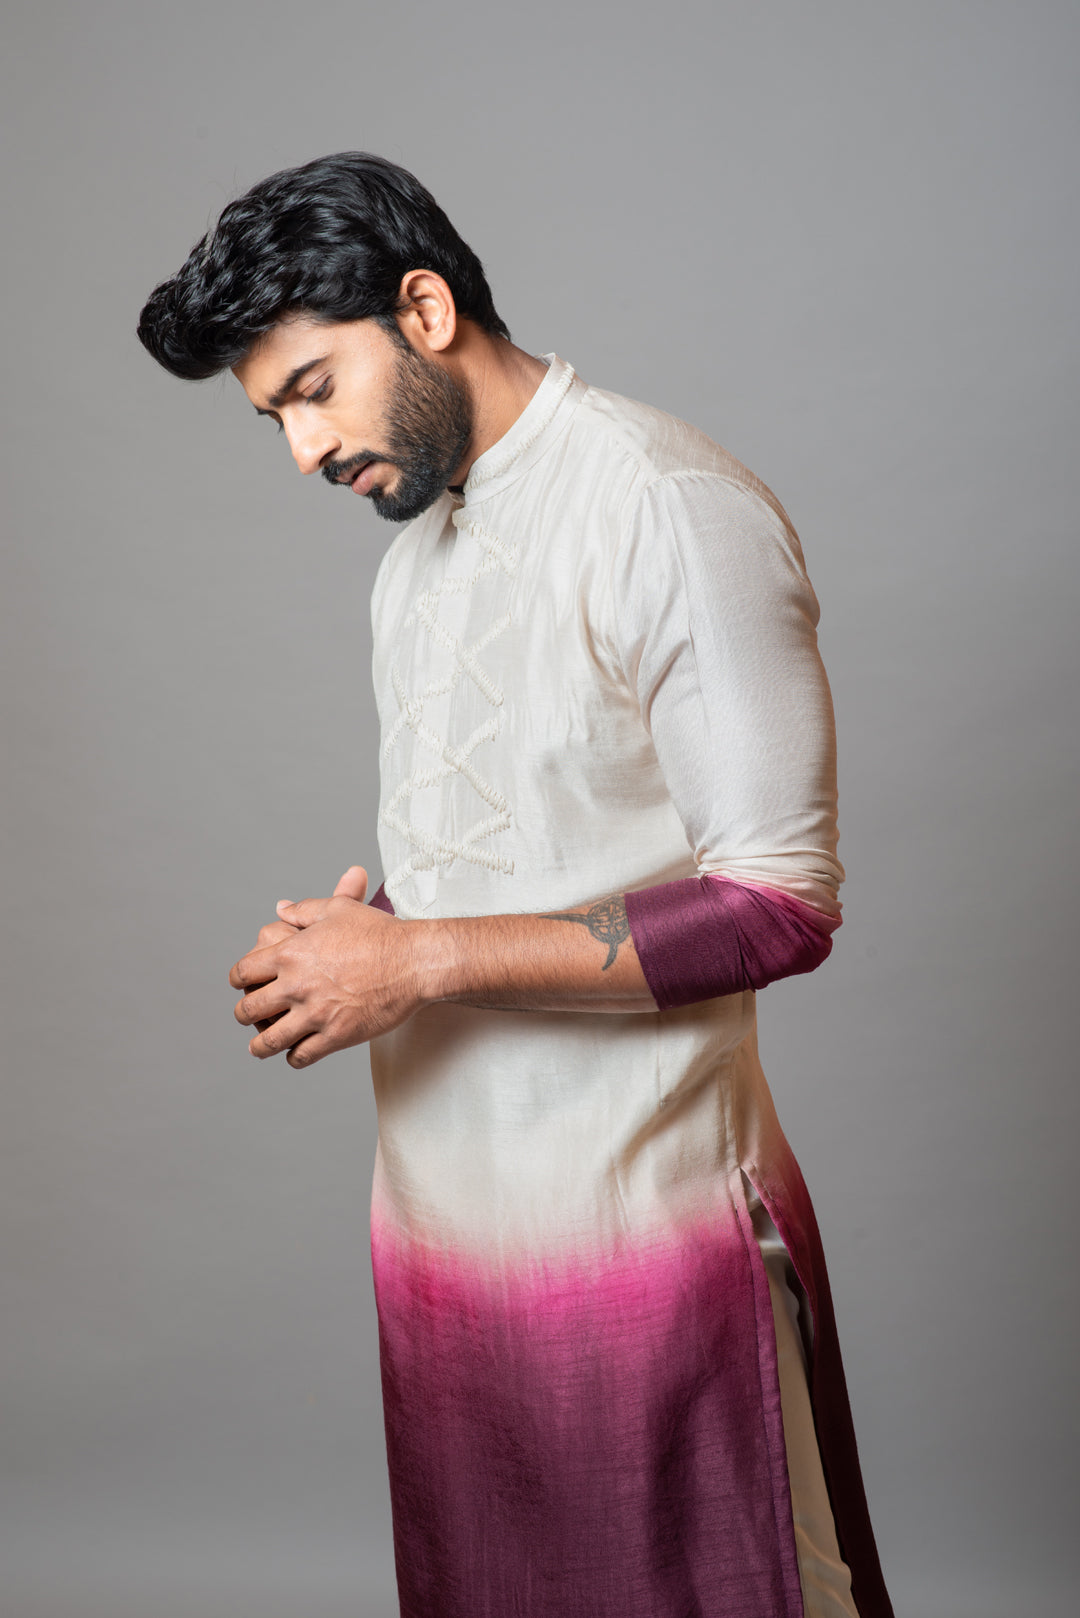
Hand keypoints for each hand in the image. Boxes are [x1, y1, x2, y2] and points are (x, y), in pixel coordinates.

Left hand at [229, 866, 424, 1067]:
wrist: (414, 962)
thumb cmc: (379, 933)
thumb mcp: (338, 910)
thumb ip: (304, 910)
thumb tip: (280, 908)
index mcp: (291, 953)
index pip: (243, 972)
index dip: (239, 979)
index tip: (242, 985)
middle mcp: (296, 986)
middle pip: (249, 1010)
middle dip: (244, 1014)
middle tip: (247, 1017)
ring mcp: (315, 1014)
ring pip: (269, 1041)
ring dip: (259, 1046)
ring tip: (259, 1048)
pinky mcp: (335, 1036)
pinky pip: (301, 1056)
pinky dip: (293, 1058)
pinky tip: (296, 1053)